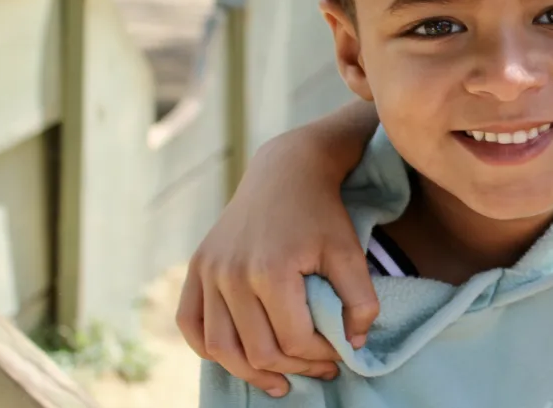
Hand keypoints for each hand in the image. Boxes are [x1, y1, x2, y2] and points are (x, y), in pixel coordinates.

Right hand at [176, 134, 380, 396]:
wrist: (285, 171)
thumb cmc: (323, 213)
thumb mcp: (350, 252)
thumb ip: (361, 300)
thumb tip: (354, 345)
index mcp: (270, 270)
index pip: (294, 340)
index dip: (321, 356)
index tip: (341, 354)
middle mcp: (231, 274)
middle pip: (258, 350)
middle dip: (294, 368)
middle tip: (320, 369)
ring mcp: (208, 271)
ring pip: (221, 347)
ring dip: (251, 372)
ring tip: (281, 382)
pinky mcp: (196, 266)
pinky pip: (191, 324)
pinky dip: (210, 349)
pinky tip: (238, 358)